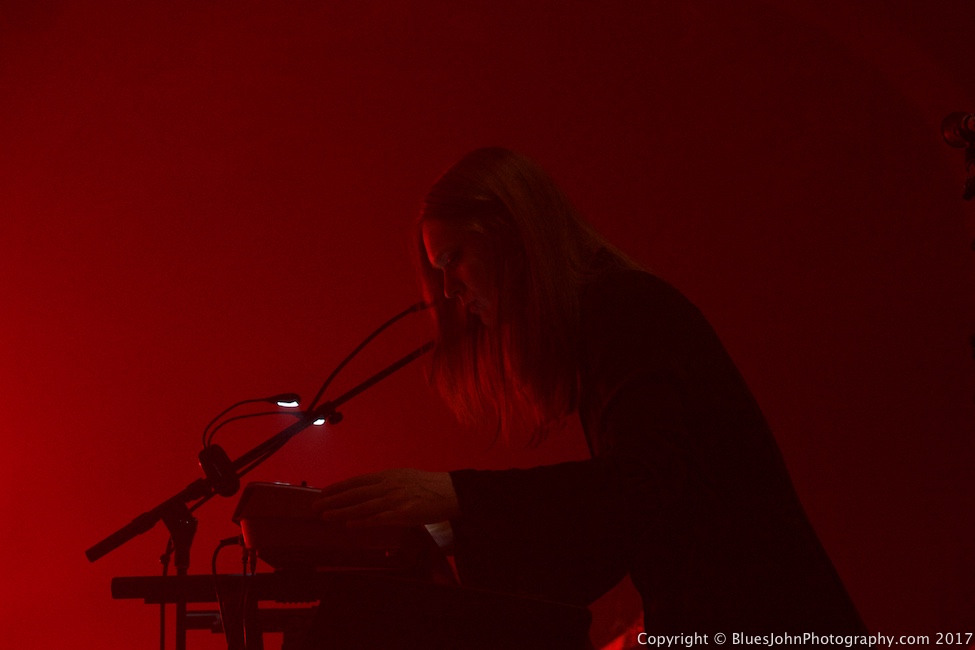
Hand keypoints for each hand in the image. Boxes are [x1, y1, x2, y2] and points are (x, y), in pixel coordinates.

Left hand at [311, 468, 459, 527]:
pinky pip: (378, 518)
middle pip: (355, 493)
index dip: (339, 487)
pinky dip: (362, 521)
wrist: (452, 492)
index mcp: (388, 476)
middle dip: (333, 500)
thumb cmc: (430, 486)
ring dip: (341, 511)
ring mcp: (395, 499)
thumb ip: (387, 483)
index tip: (323, 492)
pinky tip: (349, 524)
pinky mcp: (403, 513)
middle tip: (315, 506)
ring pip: (362, 506)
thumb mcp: (405, 478)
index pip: (357, 481)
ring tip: (325, 516)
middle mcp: (388, 485)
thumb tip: (371, 490)